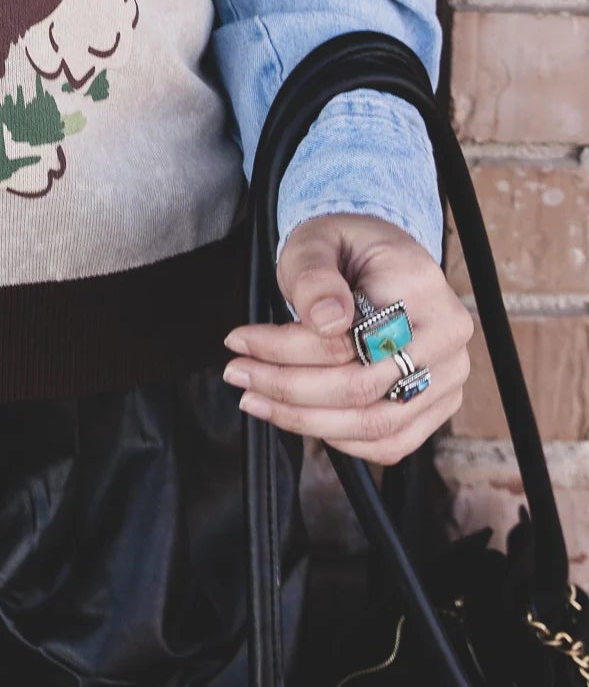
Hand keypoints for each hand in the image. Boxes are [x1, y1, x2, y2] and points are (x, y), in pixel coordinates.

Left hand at [222, 211, 473, 464]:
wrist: (381, 260)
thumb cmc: (345, 249)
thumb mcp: (317, 243)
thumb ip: (316, 277)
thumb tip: (326, 321)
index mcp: (421, 288)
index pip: (351, 338)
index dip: (287, 349)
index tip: (238, 341)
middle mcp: (446, 337)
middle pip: (360, 388)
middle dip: (288, 389)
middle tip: (238, 374)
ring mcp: (448, 376)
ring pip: (374, 424)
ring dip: (305, 421)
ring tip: (256, 400)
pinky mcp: (439, 404)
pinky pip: (390, 443)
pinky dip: (341, 441)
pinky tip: (300, 418)